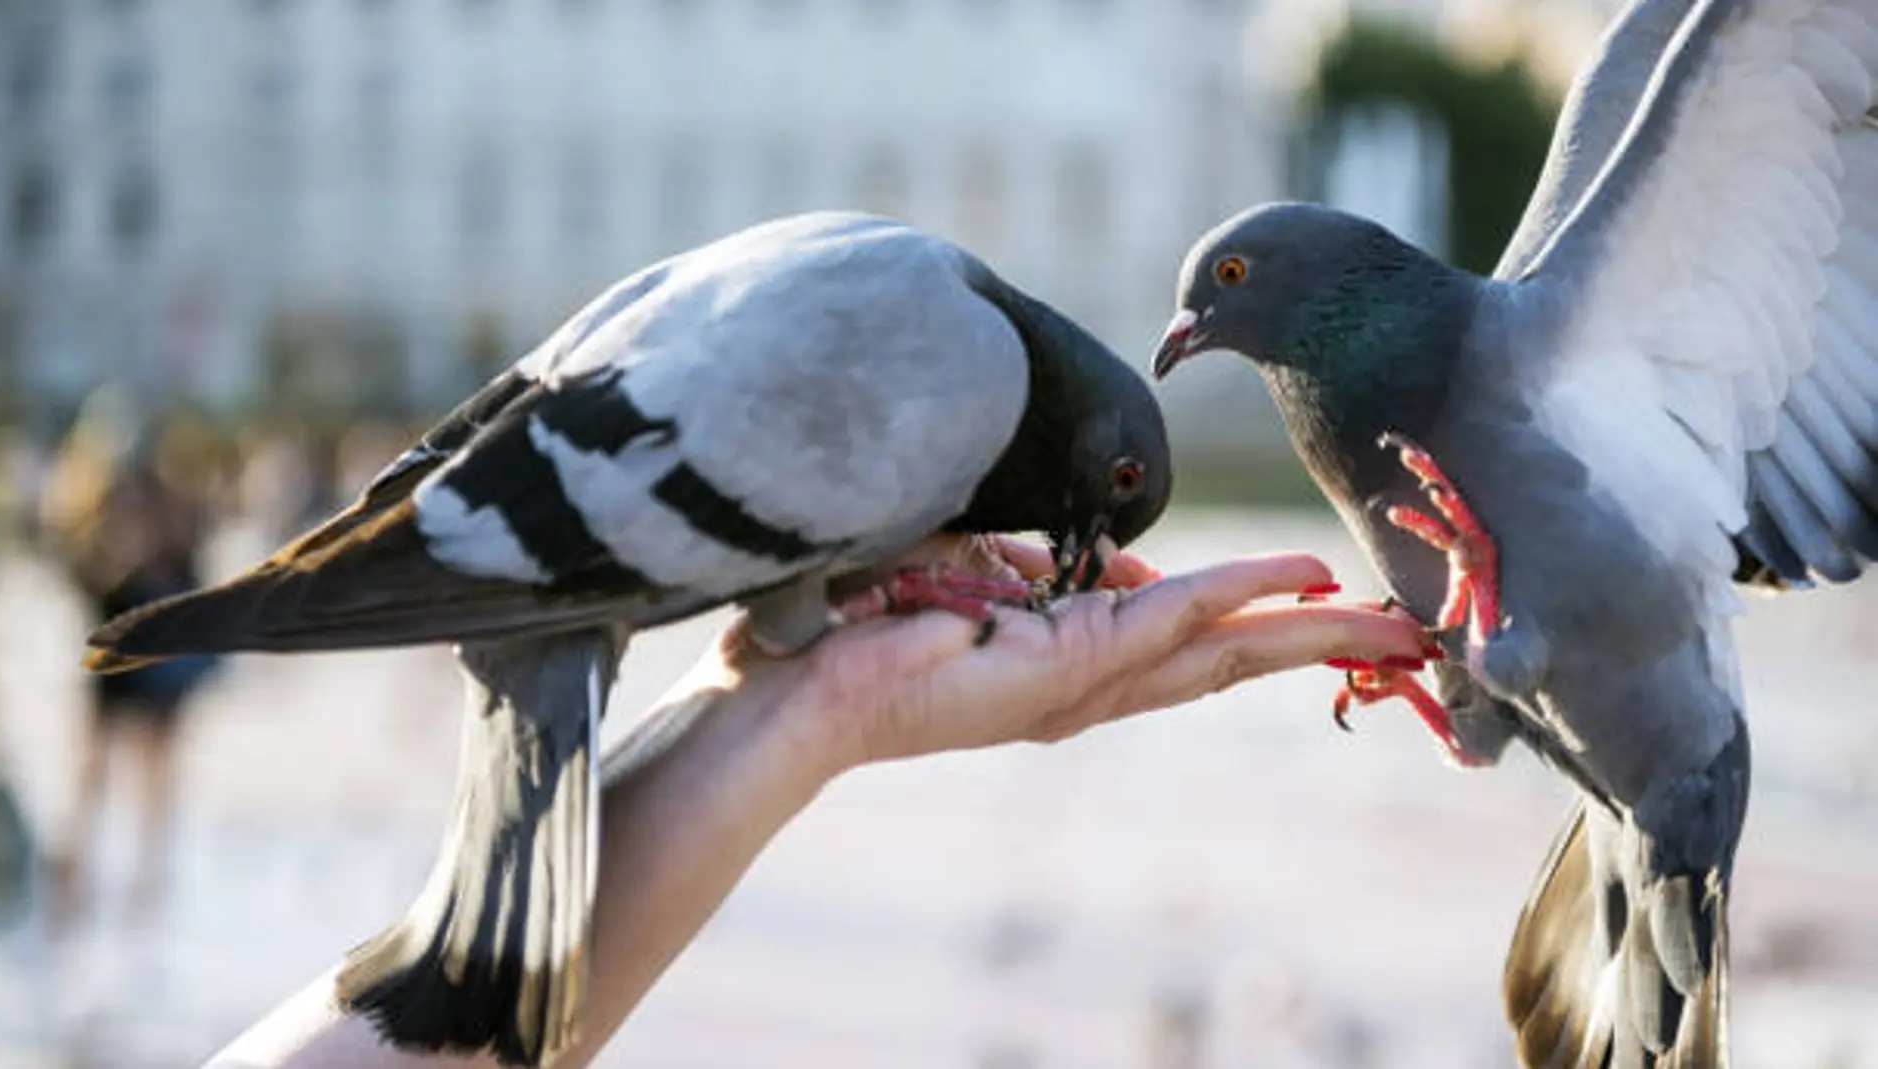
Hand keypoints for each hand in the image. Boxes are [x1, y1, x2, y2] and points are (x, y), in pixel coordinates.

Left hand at [686, 535, 1431, 774]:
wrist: (791, 685)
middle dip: (1318, 643)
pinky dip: (1240, 596)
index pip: (1187, 642)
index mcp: (1069, 666)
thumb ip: (1045, 569)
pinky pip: (1169, 620)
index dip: (1261, 620)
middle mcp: (1088, 688)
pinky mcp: (1062, 670)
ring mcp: (1080, 684)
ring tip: (1390, 622)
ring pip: (1218, 648)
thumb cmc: (862, 623)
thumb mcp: (972, 576)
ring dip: (1308, 631)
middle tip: (1402, 633)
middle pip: (1228, 660)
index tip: (1320, 595)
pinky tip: (1303, 584)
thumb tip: (1119, 565)